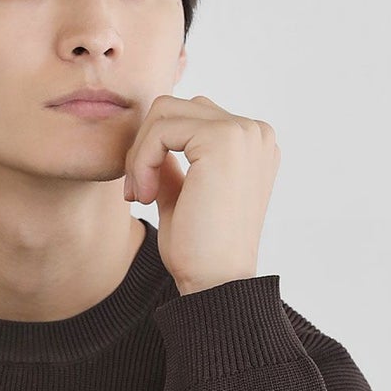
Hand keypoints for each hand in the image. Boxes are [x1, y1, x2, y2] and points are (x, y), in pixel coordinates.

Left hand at [123, 93, 280, 292]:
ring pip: (165, 112)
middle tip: (135, 192)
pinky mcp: (223, 139)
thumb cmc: (200, 250)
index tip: (142, 192)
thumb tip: (149, 137)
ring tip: (140, 196)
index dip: (155, 149)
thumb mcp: (182, 195)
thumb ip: (172, 162)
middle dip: (145, 146)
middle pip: (176, 108)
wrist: (215, 282)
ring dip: (140, 153)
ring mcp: (244, 132)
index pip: (189, 118)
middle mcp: (255, 132)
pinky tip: (144, 196)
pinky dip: (142, 160)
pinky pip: (161, 129)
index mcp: (251, 144)